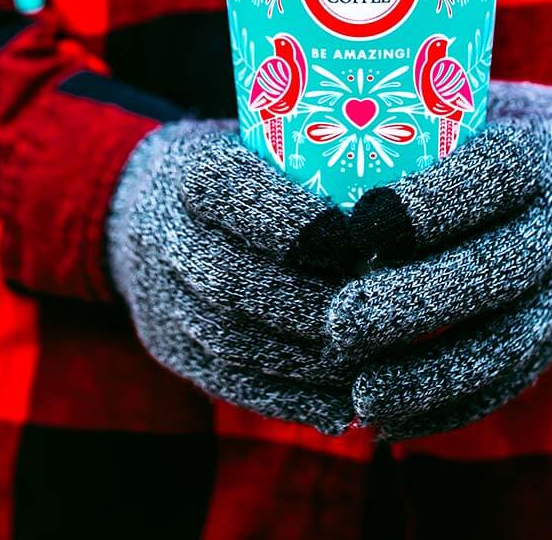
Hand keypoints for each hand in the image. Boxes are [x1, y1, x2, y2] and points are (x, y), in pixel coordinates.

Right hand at [108, 121, 357, 433]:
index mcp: (192, 174)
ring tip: (371, 362)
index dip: (296, 224)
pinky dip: (289, 400)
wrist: (142, 206)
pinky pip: (228, 383)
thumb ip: (322, 166)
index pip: (232, 193)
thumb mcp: (269, 145)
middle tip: (378, 314)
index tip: (357, 241)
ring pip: (231, 340)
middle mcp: (167, 235)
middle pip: (232, 280)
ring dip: (308, 362)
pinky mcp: (169, 347)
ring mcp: (162, 297)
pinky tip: (341, 407)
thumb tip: (409, 203)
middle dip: (311, 304)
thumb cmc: (241, 168)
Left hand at [330, 81, 551, 438]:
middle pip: (495, 269)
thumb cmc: (512, 136)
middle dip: (414, 302)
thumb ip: (424, 114)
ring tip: (360, 391)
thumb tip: (316, 115)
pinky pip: (507, 383)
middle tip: (338, 321)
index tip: (362, 221)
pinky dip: (448, 408)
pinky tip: (387, 419)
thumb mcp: (487, 105)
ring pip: (504, 343)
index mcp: (539, 155)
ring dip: (429, 376)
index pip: (492, 176)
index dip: (430, 203)